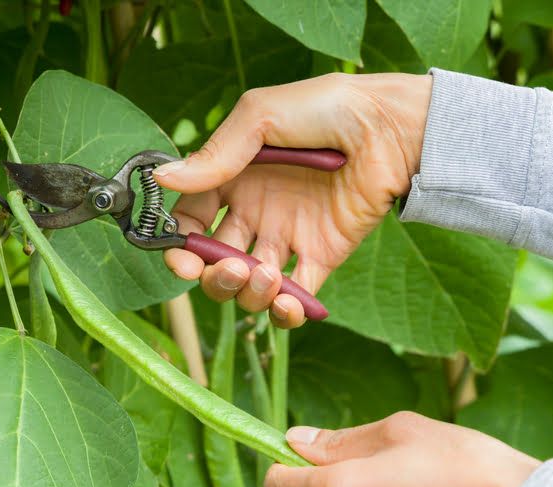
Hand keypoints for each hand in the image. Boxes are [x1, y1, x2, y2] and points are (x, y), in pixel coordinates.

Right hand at [153, 72, 432, 327]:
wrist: (389, 128)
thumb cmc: (327, 109)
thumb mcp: (260, 118)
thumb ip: (214, 155)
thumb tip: (162, 181)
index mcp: (235, 179)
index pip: (192, 222)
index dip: (181, 246)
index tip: (182, 259)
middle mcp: (256, 212)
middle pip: (217, 263)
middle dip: (214, 277)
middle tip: (231, 268)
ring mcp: (289, 236)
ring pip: (251, 286)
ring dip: (248, 293)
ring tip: (266, 275)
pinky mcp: (323, 256)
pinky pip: (296, 296)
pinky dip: (284, 312)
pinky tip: (285, 302)